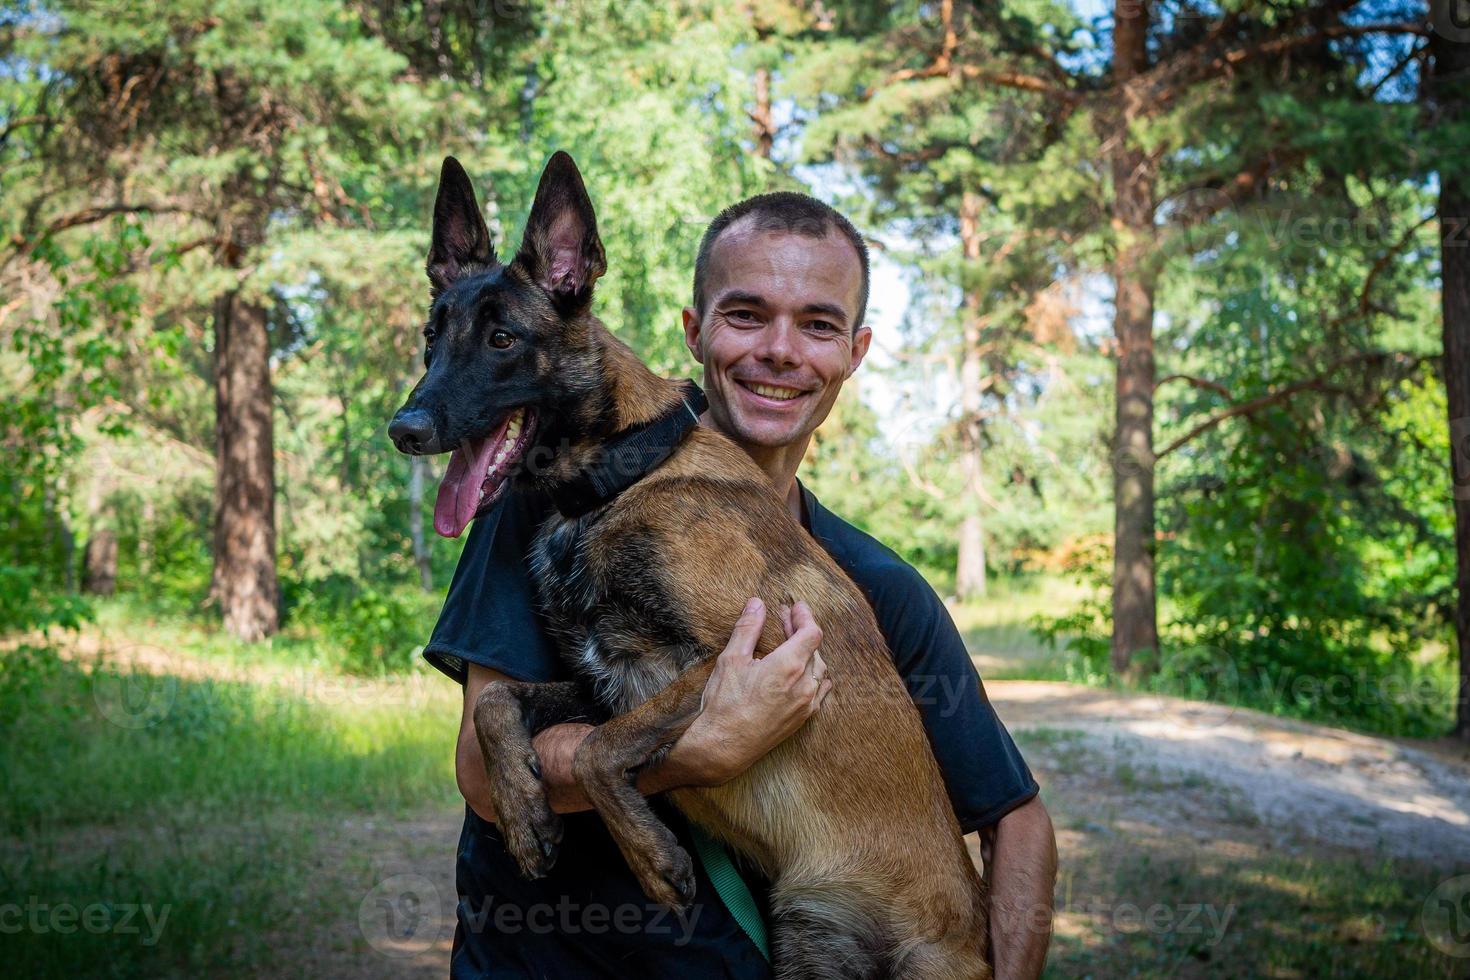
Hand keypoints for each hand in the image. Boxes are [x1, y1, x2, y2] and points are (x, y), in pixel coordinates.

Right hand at [679, 597, 830, 785]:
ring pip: (818, 670)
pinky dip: (814, 676)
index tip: (795, 607)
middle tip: (784, 621)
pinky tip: (803, 673)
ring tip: (790, 645)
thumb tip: (756, 604)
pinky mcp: (803, 719)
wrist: (724, 747)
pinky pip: (819, 691)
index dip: (805, 616)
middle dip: (801, 632)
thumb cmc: (725, 703)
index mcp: (788, 666)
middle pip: (814, 649)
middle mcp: (804, 685)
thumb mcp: (731, 659)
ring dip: (807, 653)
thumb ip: (748, 628)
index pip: (812, 632)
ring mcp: (806, 704)